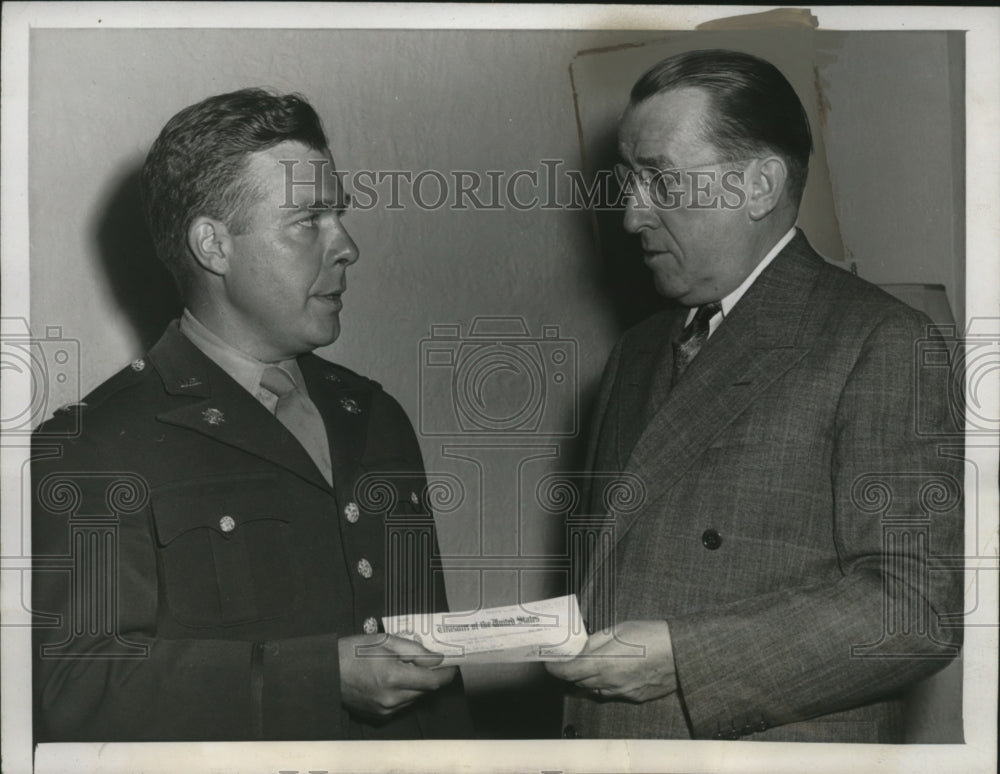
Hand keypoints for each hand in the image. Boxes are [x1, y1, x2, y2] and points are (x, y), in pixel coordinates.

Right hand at [338, 634, 457, 719]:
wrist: (327, 672)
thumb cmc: (353, 651)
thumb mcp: (385, 641)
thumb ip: (414, 649)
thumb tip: (437, 658)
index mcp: (394, 677)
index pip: (433, 681)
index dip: (446, 674)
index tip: (452, 666)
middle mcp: (392, 698)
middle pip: (426, 690)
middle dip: (429, 676)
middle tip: (423, 661)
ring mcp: (385, 709)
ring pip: (415, 698)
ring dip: (416, 685)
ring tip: (403, 668)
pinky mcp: (379, 716)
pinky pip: (402, 705)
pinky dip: (404, 694)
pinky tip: (392, 680)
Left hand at [544, 619, 676, 702]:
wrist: (683, 653)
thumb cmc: (652, 635)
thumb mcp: (619, 629)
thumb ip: (595, 641)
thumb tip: (580, 648)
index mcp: (603, 663)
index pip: (568, 672)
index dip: (554, 668)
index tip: (549, 663)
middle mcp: (610, 683)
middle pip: (579, 683)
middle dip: (571, 672)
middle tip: (569, 659)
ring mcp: (623, 692)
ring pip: (595, 690)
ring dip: (588, 679)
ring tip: (592, 663)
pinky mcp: (635, 697)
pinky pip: (612, 693)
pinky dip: (606, 684)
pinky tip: (614, 671)